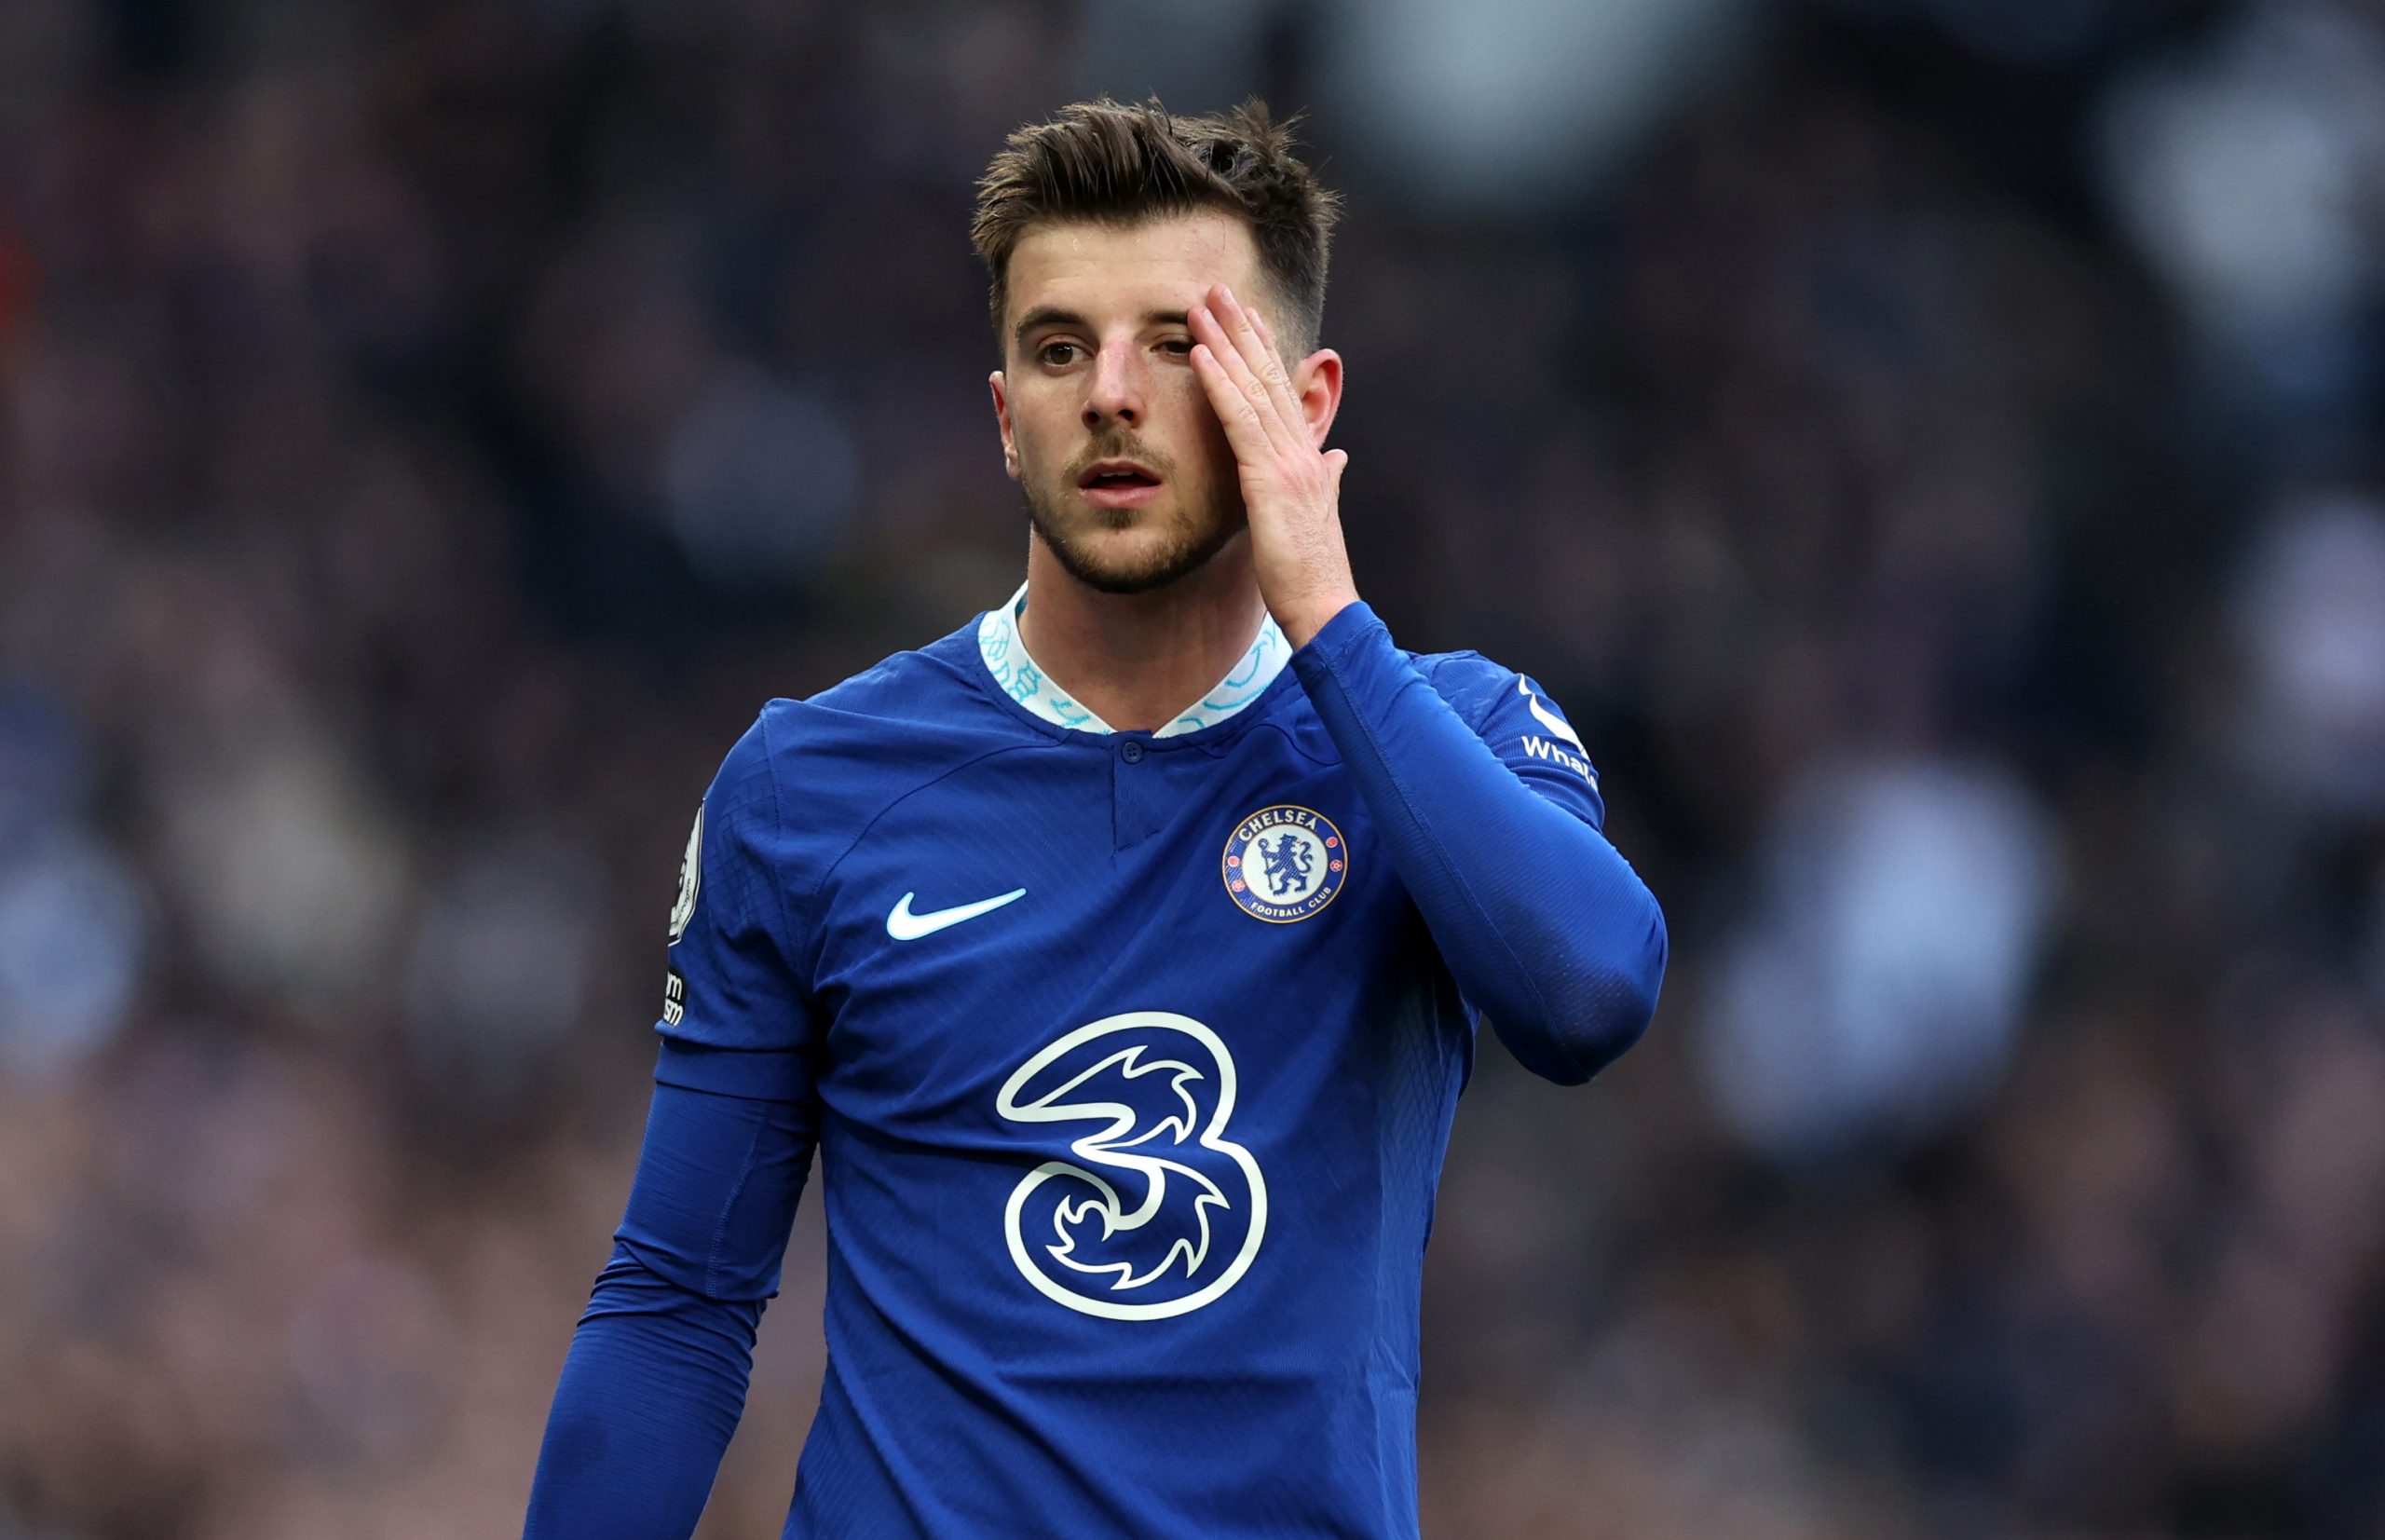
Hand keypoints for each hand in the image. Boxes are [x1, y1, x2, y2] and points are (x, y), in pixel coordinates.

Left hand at [1188, 283, 1355, 649]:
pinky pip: (1239, 421)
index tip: (1246, 317)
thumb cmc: (1313, 573)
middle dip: (1243, 330)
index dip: (1264, 351)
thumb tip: (1337, 457)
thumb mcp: (1317, 516)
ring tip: (1201, 307)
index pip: (1283, 393)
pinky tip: (1200, 355)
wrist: (1325, 607)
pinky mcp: (1270, 479)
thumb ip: (1327, 481)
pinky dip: (1219, 384)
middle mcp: (1303, 450)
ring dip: (1225, 343)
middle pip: (1269, 377)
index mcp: (1310, 459)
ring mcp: (1288, 462)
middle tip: (1218, 290)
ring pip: (1253, 389)